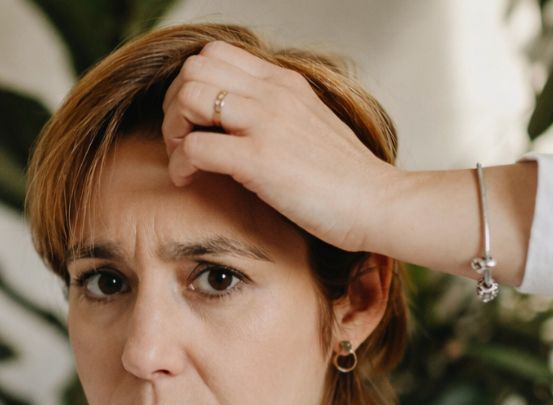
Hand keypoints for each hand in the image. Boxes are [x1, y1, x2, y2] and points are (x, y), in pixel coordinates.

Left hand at [161, 40, 401, 252]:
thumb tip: (235, 120)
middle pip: (194, 69)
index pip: (216, 54)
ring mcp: (266, 123)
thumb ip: (274, 113)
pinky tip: (190, 180)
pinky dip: (180, 164)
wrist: (378, 203)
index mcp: (284, 82)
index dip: (192, 84)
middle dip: (175, 104)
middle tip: (182, 139)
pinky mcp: (259, 160)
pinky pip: (194, 146)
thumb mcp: (307, 125)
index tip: (195, 120)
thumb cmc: (343, 177)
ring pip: (189, 98)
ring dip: (174, 129)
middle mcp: (273, 94)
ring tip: (185, 159)